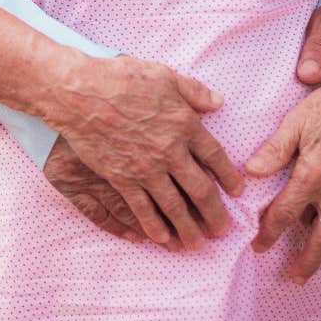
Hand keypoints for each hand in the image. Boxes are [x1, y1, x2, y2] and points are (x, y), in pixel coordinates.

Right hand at [45, 54, 243, 251]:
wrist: (82, 94)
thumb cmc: (122, 78)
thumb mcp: (164, 75)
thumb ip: (193, 91)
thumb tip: (218, 102)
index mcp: (184, 124)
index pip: (215, 156)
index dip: (229, 176)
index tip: (238, 191)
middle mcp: (170, 151)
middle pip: (200, 189)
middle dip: (215, 214)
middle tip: (223, 230)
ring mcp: (146, 169)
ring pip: (174, 206)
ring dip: (189, 228)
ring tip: (198, 244)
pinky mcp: (122, 179)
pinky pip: (142, 209)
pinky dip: (153, 226)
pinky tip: (162, 238)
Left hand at [245, 68, 320, 283]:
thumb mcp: (296, 122)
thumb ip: (273, 150)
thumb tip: (250, 172)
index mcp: (312, 176)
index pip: (285, 214)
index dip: (269, 232)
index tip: (257, 246)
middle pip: (319, 241)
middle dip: (305, 263)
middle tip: (292, 277)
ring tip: (317, 257)